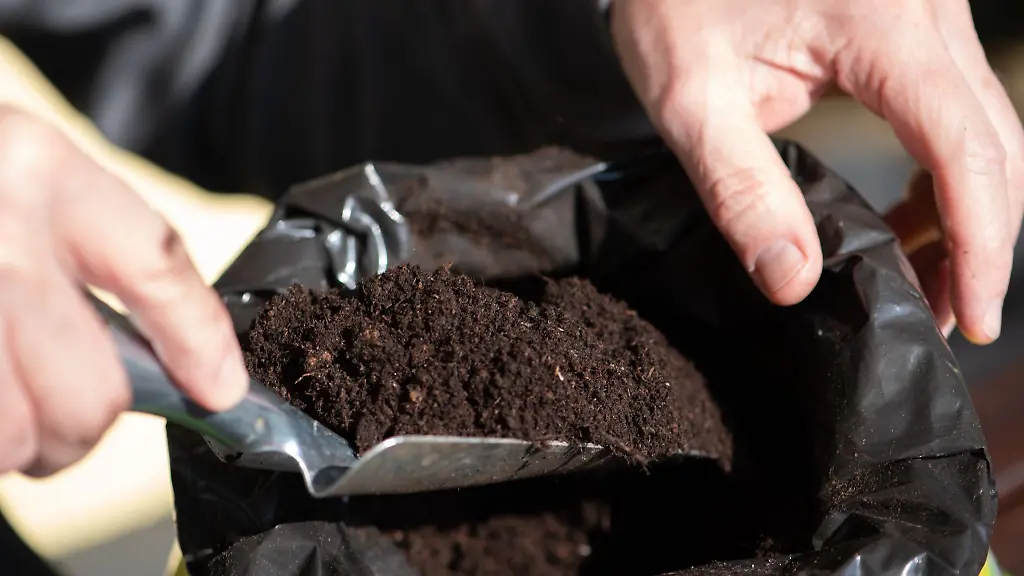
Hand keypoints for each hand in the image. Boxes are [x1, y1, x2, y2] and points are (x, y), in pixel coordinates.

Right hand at [0, 107, 247, 476]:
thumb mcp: (17, 180)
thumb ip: (76, 250)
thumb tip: (156, 359)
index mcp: (40, 169)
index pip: (156, 266)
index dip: (199, 341)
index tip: (220, 390)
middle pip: (94, 388)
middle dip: (83, 426)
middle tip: (59, 419)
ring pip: (24, 434)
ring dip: (19, 444)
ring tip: (3, 409)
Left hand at [610, 0, 1022, 343]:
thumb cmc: (675, 9)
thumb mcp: (692, 102)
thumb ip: (741, 190)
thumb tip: (793, 280)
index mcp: (879, 22)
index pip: (963, 145)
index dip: (979, 240)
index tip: (973, 315)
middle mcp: (927, 9)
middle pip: (994, 141)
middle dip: (980, 240)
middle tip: (947, 316)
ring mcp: (930, 13)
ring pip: (985, 126)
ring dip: (970, 210)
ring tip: (924, 280)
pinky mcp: (916, 27)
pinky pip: (957, 108)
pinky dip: (948, 173)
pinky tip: (911, 218)